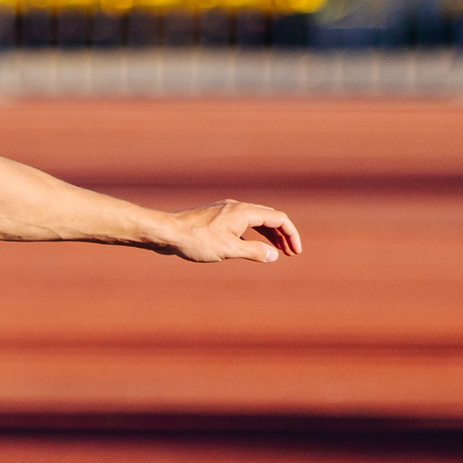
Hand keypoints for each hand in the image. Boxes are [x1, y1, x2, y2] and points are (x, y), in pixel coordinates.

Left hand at [152, 200, 303, 264]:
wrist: (166, 232)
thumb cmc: (196, 240)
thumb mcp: (229, 250)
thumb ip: (254, 253)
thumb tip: (274, 255)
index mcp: (245, 212)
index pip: (279, 219)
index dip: (291, 235)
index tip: (296, 252)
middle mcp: (237, 207)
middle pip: (269, 218)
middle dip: (282, 235)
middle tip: (290, 252)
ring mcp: (225, 211)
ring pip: (254, 221)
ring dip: (267, 235)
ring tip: (275, 251)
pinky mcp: (214, 218)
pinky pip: (241, 224)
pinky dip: (251, 235)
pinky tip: (249, 247)